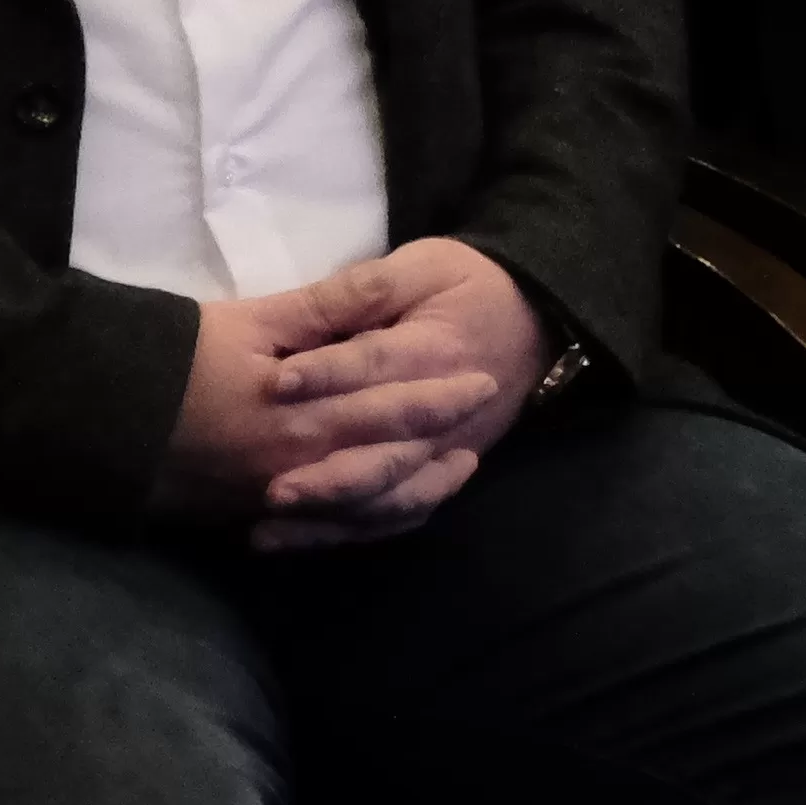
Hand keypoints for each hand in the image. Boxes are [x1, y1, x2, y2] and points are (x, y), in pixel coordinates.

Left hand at [218, 240, 542, 541]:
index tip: (276, 384)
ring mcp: (446, 451)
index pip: (380, 365)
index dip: (329, 374)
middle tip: (271, 489)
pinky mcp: (438, 471)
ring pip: (391, 496)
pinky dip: (345, 532)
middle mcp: (448, 416)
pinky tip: (288, 538)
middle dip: (330, 475)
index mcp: (439, 351)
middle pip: (388, 455)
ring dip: (333, 514)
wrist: (534, 319)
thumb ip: (371, 286)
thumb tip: (319, 303)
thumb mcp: (426, 265)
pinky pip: (395, 514)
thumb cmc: (467, 287)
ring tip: (271, 526)